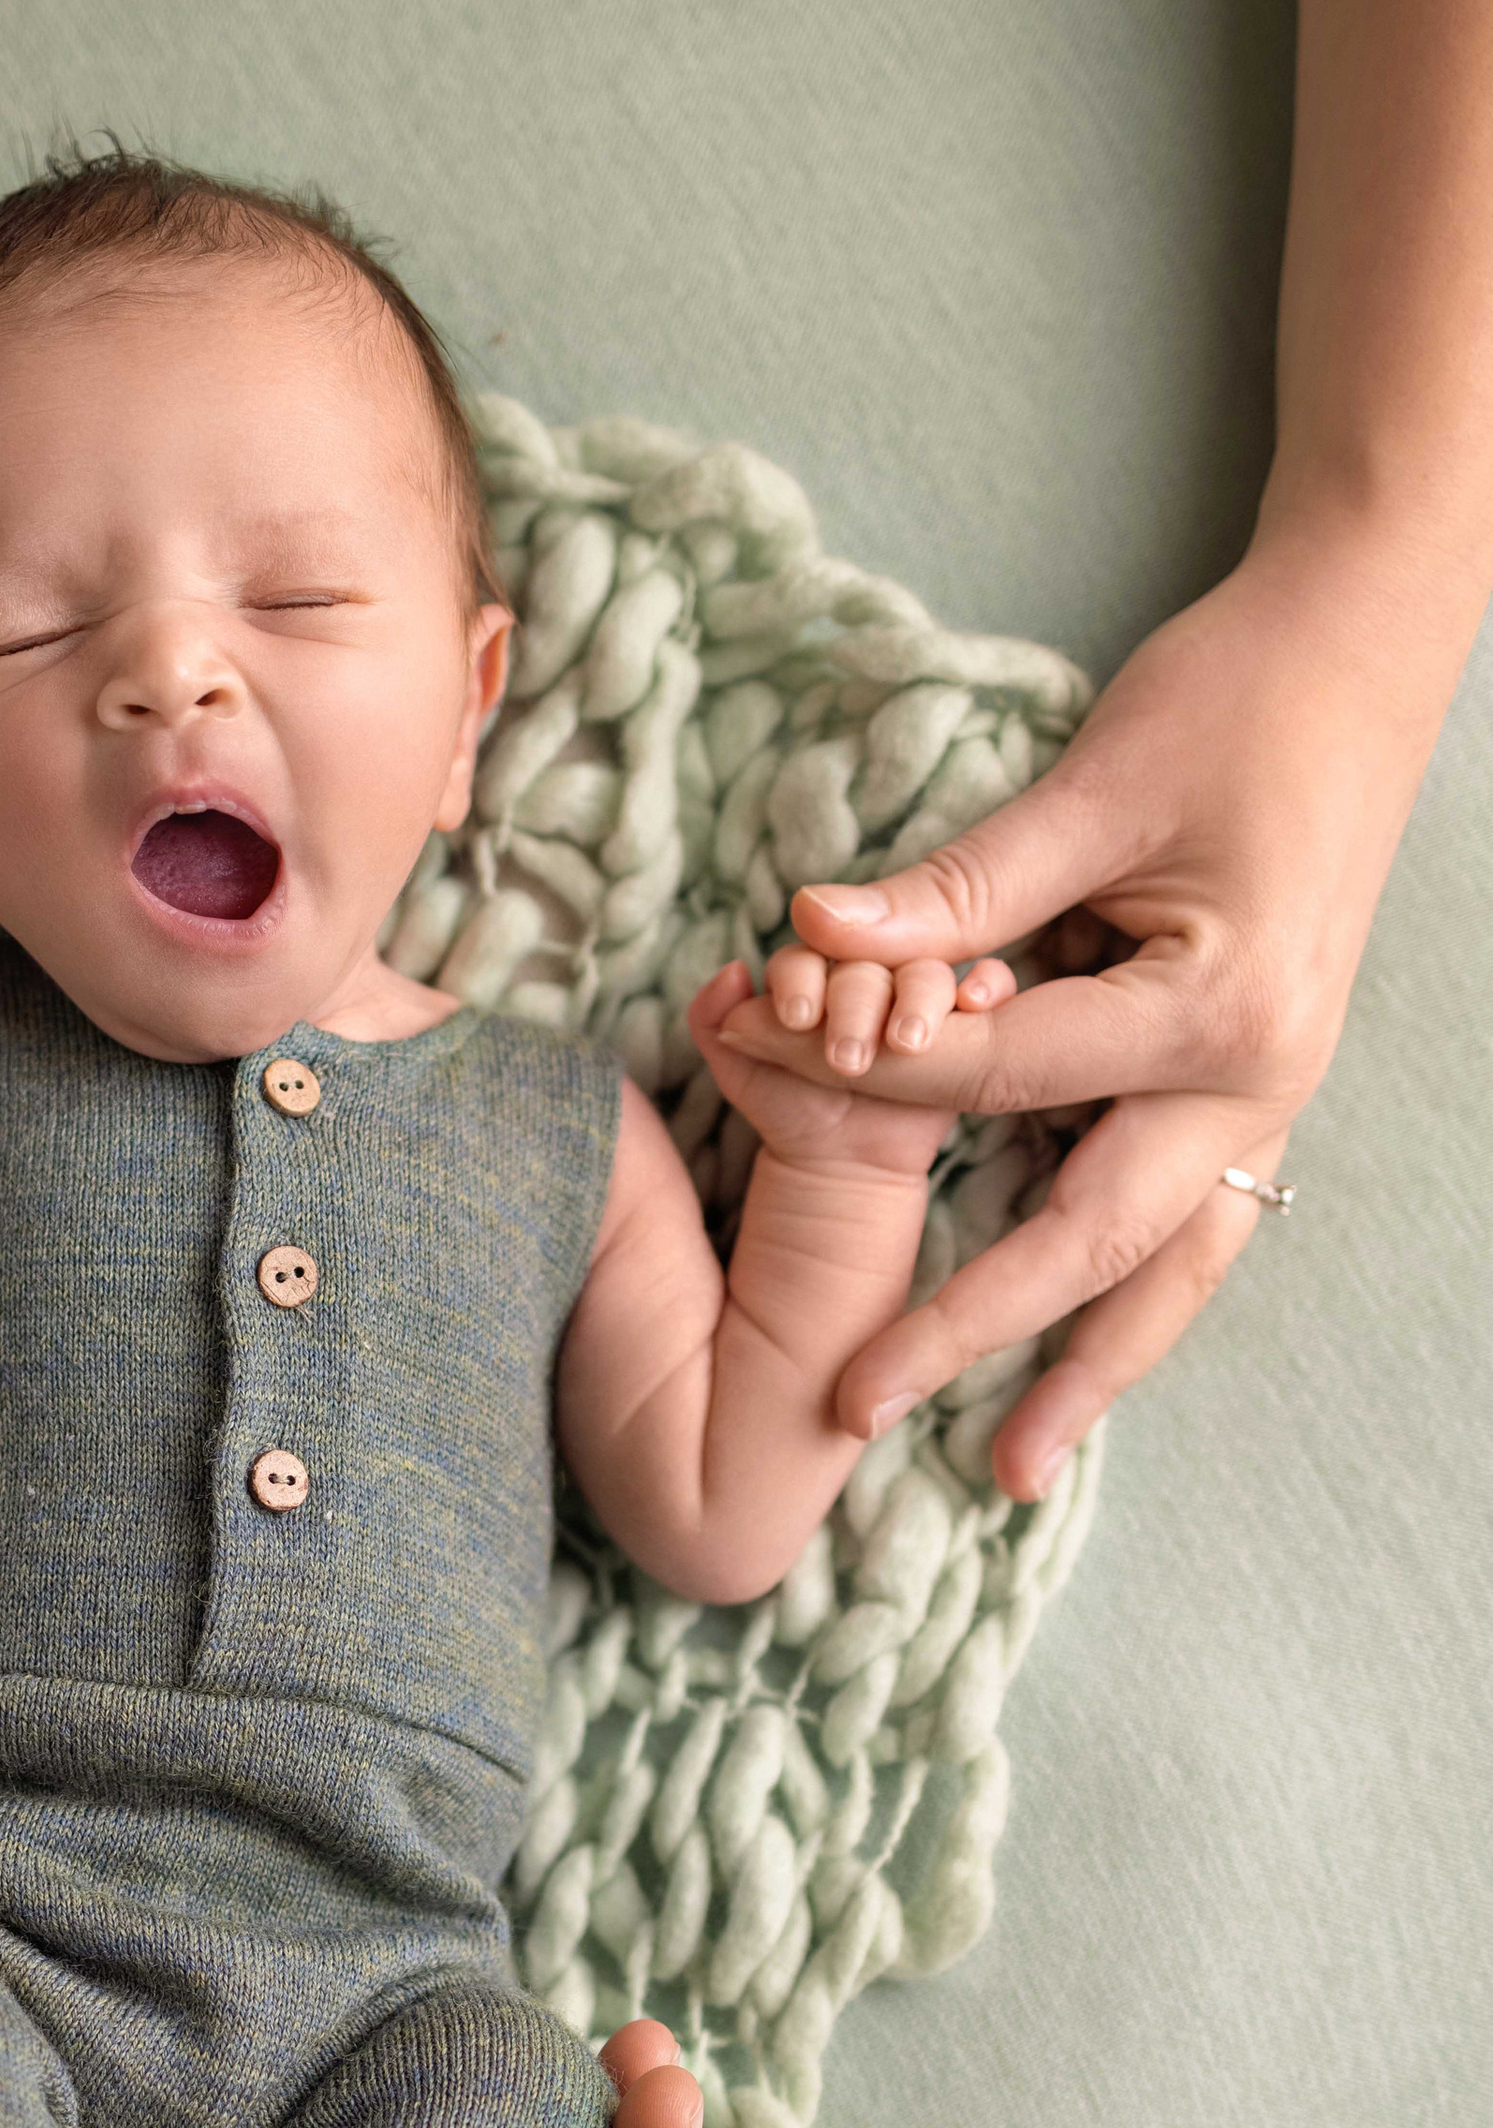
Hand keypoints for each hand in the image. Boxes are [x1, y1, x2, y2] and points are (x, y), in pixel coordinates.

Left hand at [682, 960, 974, 1187]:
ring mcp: (919, 989)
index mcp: (814, 969)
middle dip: (855, 1003)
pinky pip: (991, 984)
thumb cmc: (789, 1106)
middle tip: (847, 1055)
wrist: (842, 1160)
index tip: (797, 1019)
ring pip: (926, 971)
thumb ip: (716, 1019)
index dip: (801, 980)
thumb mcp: (741, 1069)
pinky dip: (991, 985)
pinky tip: (980, 1004)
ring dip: (919, 1000)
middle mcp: (869, 969)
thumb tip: (731, 971)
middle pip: (867, 962)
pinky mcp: (969, 1015)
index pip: (807, 955)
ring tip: (906, 1043)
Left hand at [705, 539, 1404, 1496]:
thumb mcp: (1092, 786)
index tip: (763, 1074)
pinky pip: (1192, 1225)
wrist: (1364, 658)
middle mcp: (1259, 1077)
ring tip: (1006, 1468)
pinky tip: (1075, 1364)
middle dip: (975, 1328)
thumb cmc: (1235, 700)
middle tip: (858, 1407)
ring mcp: (1271, 1095)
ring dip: (1088, 1371)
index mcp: (1219, 1007)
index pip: (1008, 1075)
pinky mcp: (1257, 1087)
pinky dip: (1130, 1299)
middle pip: (1095, 1235)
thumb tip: (811, 932)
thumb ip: (958, 888)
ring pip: (1170, 1268)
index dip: (878, 1074)